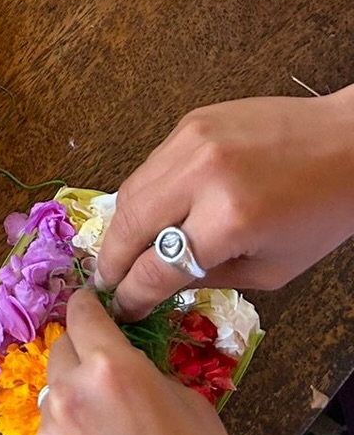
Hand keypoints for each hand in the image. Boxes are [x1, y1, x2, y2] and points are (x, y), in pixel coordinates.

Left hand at [35, 290, 278, 434]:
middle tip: (111, 381)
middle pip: (61, 349)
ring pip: (54, 395)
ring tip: (110, 433)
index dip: (91, 309)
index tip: (96, 312)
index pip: (82, 312)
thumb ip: (148, 374)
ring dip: (75, 399)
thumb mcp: (193, 406)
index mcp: (111, 367)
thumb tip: (128, 366)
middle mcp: (70, 392)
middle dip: (83, 355)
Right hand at [95, 86, 353, 319]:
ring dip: (119, 228)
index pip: (158, 266)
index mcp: (229, 218)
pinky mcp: (188, 123)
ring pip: (129, 191)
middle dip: (110, 261)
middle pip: (128, 224)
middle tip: (105, 284)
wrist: (347, 142)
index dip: (133, 295)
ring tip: (119, 254)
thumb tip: (161, 285)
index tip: (123, 311)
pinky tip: (148, 216)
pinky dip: (143, 196)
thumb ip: (212, 277)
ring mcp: (189, 141)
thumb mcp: (275, 268)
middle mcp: (200, 174)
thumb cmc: (323, 212)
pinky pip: (149, 167)